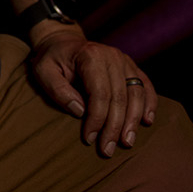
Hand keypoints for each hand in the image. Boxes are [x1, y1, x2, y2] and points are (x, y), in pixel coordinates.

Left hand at [28, 27, 156, 157]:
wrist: (63, 41)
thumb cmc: (51, 59)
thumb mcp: (43, 71)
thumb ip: (58, 90)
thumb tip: (80, 111)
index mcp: (90, 56)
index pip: (99, 93)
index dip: (97, 119)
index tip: (90, 139)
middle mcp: (112, 56)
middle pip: (120, 97)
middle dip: (114, 127)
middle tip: (108, 150)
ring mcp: (124, 60)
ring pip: (136, 93)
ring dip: (133, 120)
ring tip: (127, 142)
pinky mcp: (131, 66)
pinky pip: (145, 85)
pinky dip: (149, 103)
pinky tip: (146, 121)